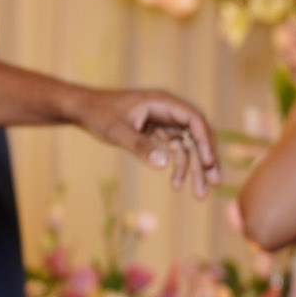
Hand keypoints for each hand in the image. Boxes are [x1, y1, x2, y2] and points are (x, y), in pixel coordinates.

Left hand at [68, 89, 219, 196]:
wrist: (83, 109)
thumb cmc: (98, 114)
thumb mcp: (116, 130)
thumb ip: (138, 145)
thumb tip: (163, 164)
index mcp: (161, 102)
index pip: (193, 119)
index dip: (204, 140)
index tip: (208, 162)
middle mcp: (167, 110)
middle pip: (195, 135)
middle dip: (204, 160)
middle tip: (212, 184)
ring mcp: (164, 121)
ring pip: (187, 145)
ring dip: (193, 168)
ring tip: (199, 194)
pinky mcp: (157, 130)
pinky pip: (174, 149)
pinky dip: (177, 166)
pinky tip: (175, 185)